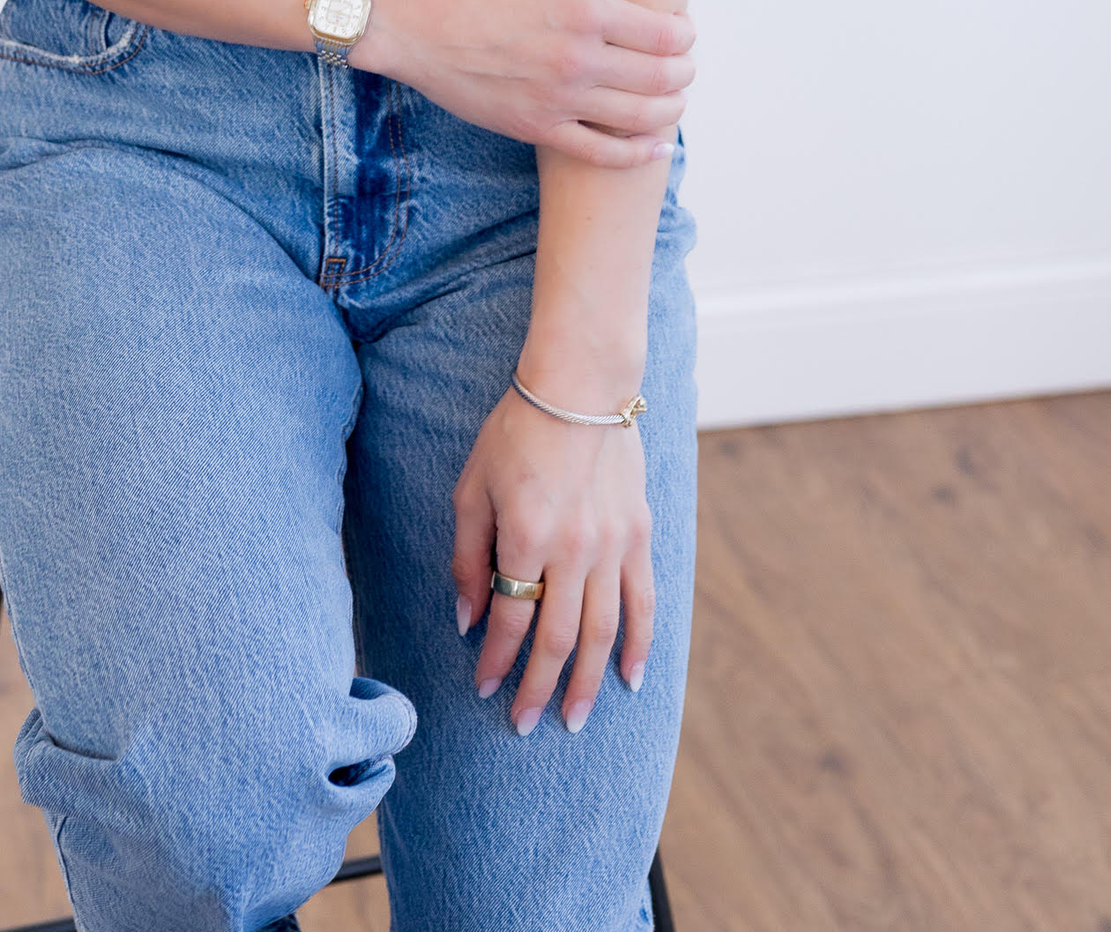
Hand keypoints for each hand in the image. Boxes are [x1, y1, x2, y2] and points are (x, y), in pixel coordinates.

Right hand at [359, 0, 693, 164]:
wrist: (412, 22)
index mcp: (585, 11)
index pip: (666, 34)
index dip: (686, 32)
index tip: (681, 26)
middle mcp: (579, 61)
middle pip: (663, 78)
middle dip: (684, 71)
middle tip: (682, 62)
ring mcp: (559, 100)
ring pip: (642, 118)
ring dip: (672, 110)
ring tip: (673, 98)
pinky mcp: (537, 129)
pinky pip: (603, 154)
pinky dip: (638, 154)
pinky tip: (657, 146)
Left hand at [452, 387, 654, 733]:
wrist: (580, 386)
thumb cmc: (516, 432)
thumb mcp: (473, 487)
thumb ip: (468, 556)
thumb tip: (468, 618)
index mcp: (526, 537)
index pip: (510, 619)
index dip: (495, 661)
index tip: (484, 689)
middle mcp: (573, 549)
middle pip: (557, 638)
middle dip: (537, 687)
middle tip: (525, 726)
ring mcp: (611, 545)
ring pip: (603, 633)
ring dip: (588, 683)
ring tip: (574, 720)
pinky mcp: (638, 535)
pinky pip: (642, 602)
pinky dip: (639, 645)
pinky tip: (631, 679)